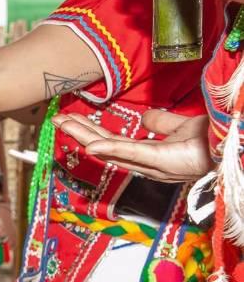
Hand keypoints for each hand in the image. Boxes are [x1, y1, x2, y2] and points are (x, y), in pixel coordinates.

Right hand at [53, 111, 211, 182]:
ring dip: (85, 137)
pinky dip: (111, 149)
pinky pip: (132, 153)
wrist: (232, 149)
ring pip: (112, 149)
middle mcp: (146, 164)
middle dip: (79, 133)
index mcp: (149, 156)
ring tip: (64, 125)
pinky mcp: (162, 160)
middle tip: (57, 120)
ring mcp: (153, 164)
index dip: (90, 131)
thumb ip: (162, 122)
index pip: (113, 142)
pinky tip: (91, 146)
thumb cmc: (213, 141)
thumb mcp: (182, 126)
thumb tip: (144, 117)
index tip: (71, 119)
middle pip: (105, 146)